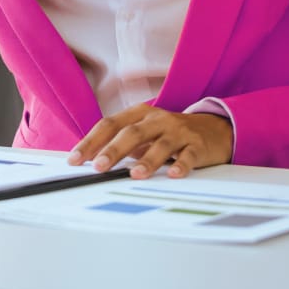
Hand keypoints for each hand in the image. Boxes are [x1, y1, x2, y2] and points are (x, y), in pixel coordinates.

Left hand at [67, 104, 233, 179]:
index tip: (75, 159)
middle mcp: (157, 119)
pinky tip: (175, 175)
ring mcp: (178, 131)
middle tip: (98, 167)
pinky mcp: (198, 145)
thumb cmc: (170, 133)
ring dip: (147, 160)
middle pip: (132, 132)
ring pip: (160, 144)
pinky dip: (181, 165)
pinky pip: (189, 155)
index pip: (110, 124)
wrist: (214, 128)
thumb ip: (122, 144)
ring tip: (134, 174)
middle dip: (113, 150)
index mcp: (139, 114)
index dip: (91, 141)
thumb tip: (91, 162)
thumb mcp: (144, 133)